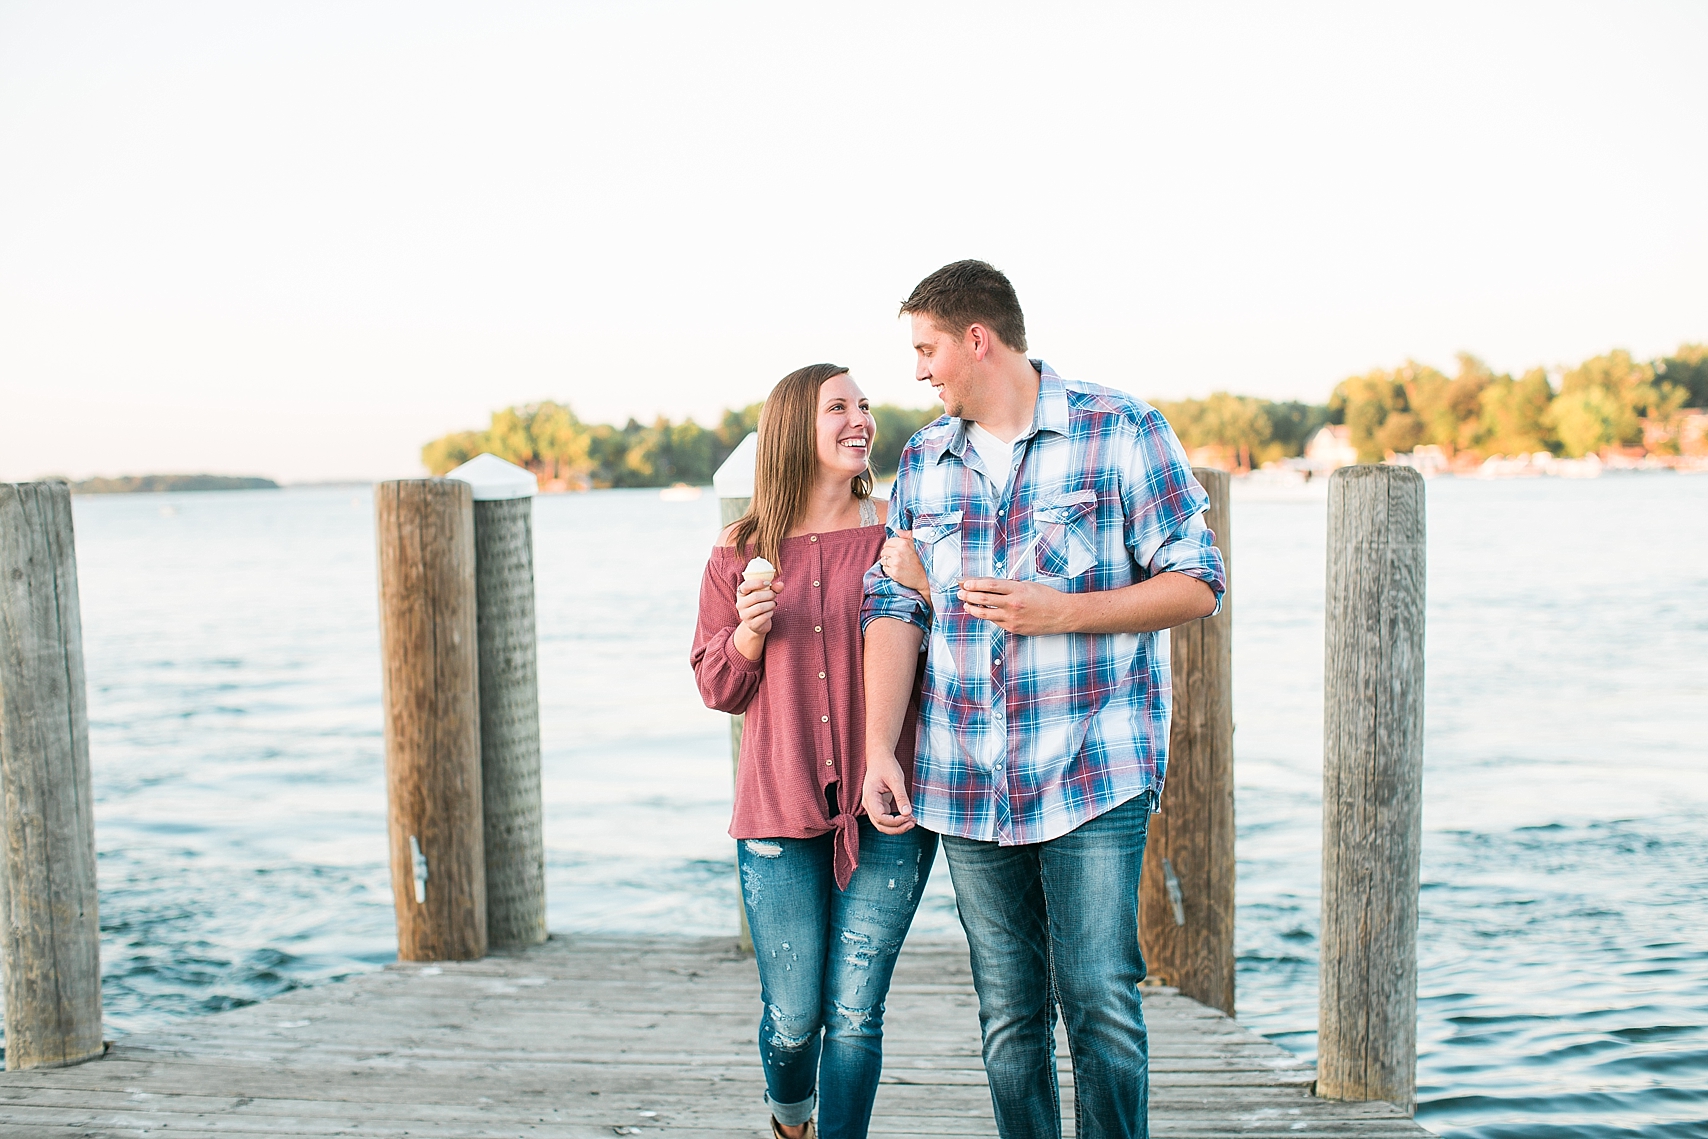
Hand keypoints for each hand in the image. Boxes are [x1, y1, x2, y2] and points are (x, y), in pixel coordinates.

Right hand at [732, 576, 782, 659]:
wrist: (756, 626)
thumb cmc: (761, 606)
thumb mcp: (765, 595)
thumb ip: (773, 588)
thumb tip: (781, 584)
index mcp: (741, 594)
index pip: (745, 585)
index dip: (757, 583)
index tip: (768, 583)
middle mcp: (740, 605)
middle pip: (755, 597)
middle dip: (768, 595)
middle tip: (774, 596)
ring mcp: (745, 616)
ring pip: (761, 607)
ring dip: (771, 604)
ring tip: (774, 604)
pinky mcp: (752, 625)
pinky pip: (765, 617)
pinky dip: (771, 613)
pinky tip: (771, 613)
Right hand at [862, 751, 915, 833]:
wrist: (880, 758)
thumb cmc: (886, 766)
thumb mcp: (896, 779)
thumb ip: (901, 796)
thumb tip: (908, 813)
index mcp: (870, 797)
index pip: (880, 818)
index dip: (895, 822)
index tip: (909, 817)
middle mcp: (869, 804)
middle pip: (881, 825)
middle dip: (897, 828)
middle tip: (913, 823)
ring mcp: (873, 806)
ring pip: (883, 824)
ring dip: (897, 827)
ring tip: (912, 822)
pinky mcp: (879, 805)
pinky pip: (886, 819)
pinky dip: (897, 821)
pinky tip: (908, 818)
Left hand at [879, 531, 929, 594]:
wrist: (925, 578)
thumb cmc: (922, 560)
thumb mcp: (917, 544)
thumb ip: (907, 535)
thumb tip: (897, 530)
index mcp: (903, 544)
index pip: (888, 542)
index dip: (890, 546)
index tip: (894, 550)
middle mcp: (898, 552)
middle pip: (884, 551)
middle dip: (888, 554)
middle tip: (895, 558)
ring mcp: (895, 563)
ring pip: (883, 560)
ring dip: (887, 562)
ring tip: (896, 564)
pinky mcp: (894, 573)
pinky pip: (884, 569)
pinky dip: (888, 569)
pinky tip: (896, 569)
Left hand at [956, 577, 1072, 635]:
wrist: (1062, 614)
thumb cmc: (1047, 598)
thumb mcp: (1027, 585)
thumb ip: (1009, 586)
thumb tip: (989, 585)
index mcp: (1017, 589)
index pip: (989, 585)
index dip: (974, 584)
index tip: (966, 583)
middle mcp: (1013, 604)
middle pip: (983, 599)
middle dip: (968, 596)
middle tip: (961, 593)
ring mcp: (1012, 618)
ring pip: (985, 614)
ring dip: (972, 608)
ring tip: (966, 605)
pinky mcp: (1014, 628)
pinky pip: (996, 622)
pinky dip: (987, 617)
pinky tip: (982, 613)